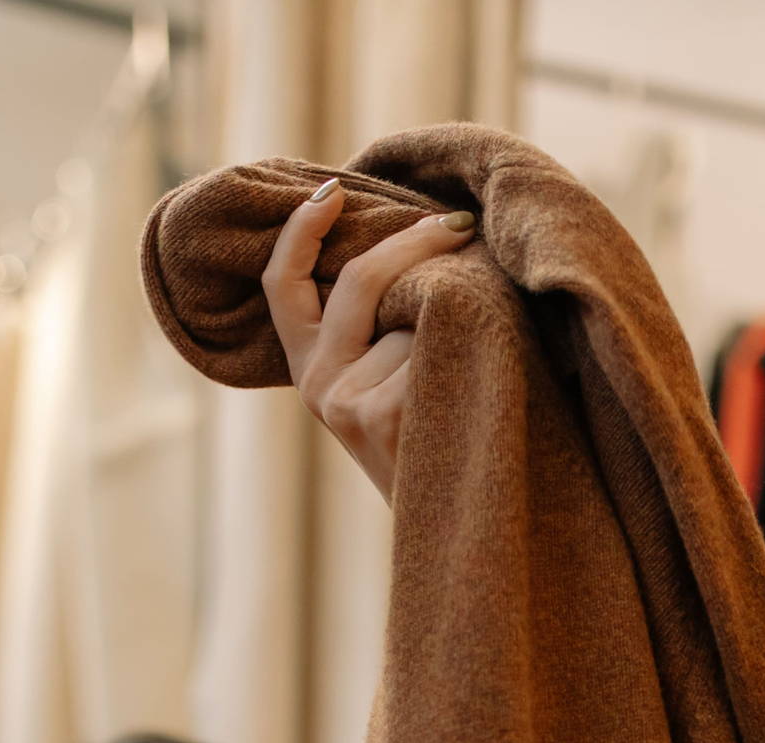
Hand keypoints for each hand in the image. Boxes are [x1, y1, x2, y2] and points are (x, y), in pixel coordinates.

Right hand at [263, 178, 476, 502]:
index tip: (333, 191)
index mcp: (311, 369)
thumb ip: (384, 327)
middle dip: (416, 241)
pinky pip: (436, 349)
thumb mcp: (392, 383)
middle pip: (362, 279)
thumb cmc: (437, 442)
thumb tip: (425, 235)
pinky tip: (476, 398)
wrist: (456, 529)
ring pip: (415, 317)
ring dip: (459, 325)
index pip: (283, 285)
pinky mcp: (381, 415)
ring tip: (481, 367)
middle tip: (460, 224)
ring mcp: (346, 403)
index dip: (301, 232)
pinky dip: (467, 358)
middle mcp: (318, 385)